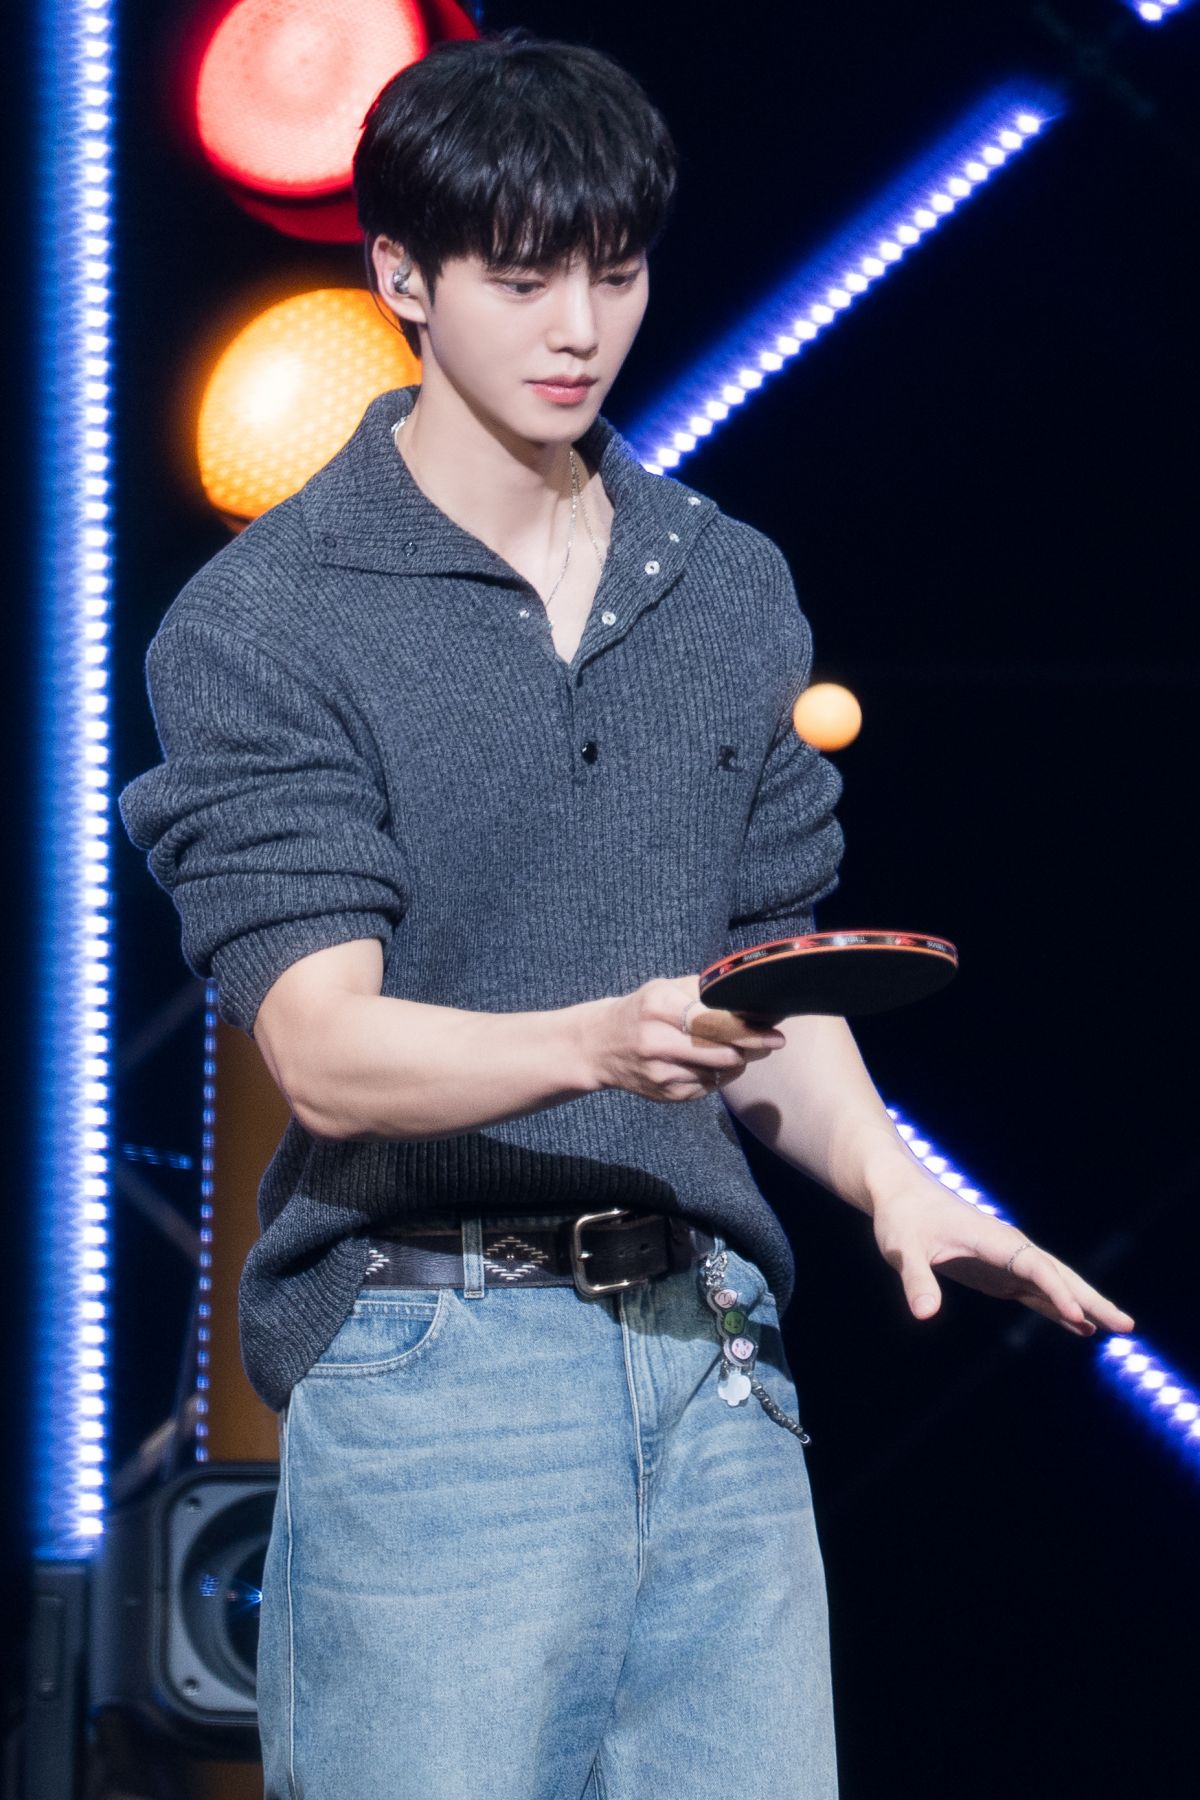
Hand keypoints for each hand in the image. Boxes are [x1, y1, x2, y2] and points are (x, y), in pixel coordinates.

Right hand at [582, 977, 785, 1102]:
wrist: (598, 1046)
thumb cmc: (640, 1011)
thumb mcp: (663, 989)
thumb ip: (703, 990)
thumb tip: (749, 997)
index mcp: (658, 1006)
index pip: (713, 1021)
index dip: (747, 1030)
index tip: (773, 1033)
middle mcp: (657, 1040)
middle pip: (721, 1052)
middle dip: (751, 1048)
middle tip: (770, 1043)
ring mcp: (661, 1072)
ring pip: (719, 1073)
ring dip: (737, 1062)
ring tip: (737, 1049)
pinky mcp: (665, 1094)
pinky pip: (708, 1088)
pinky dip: (718, 1075)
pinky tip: (711, 1063)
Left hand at [868, 1162, 1134, 1337]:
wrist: (900, 1195)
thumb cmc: (901, 1218)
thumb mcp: (902, 1249)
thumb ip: (915, 1280)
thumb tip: (924, 1315)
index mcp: (993, 1238)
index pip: (1034, 1267)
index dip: (1057, 1292)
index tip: (1078, 1317)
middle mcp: (1008, 1249)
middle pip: (1059, 1274)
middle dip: (1092, 1299)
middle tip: (1127, 1326)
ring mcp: (1006, 1261)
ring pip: (1054, 1284)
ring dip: (1084, 1306)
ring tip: (1117, 1329)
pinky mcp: (998, 1273)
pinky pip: (1036, 1293)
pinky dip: (1058, 1310)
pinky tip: (1079, 1328)